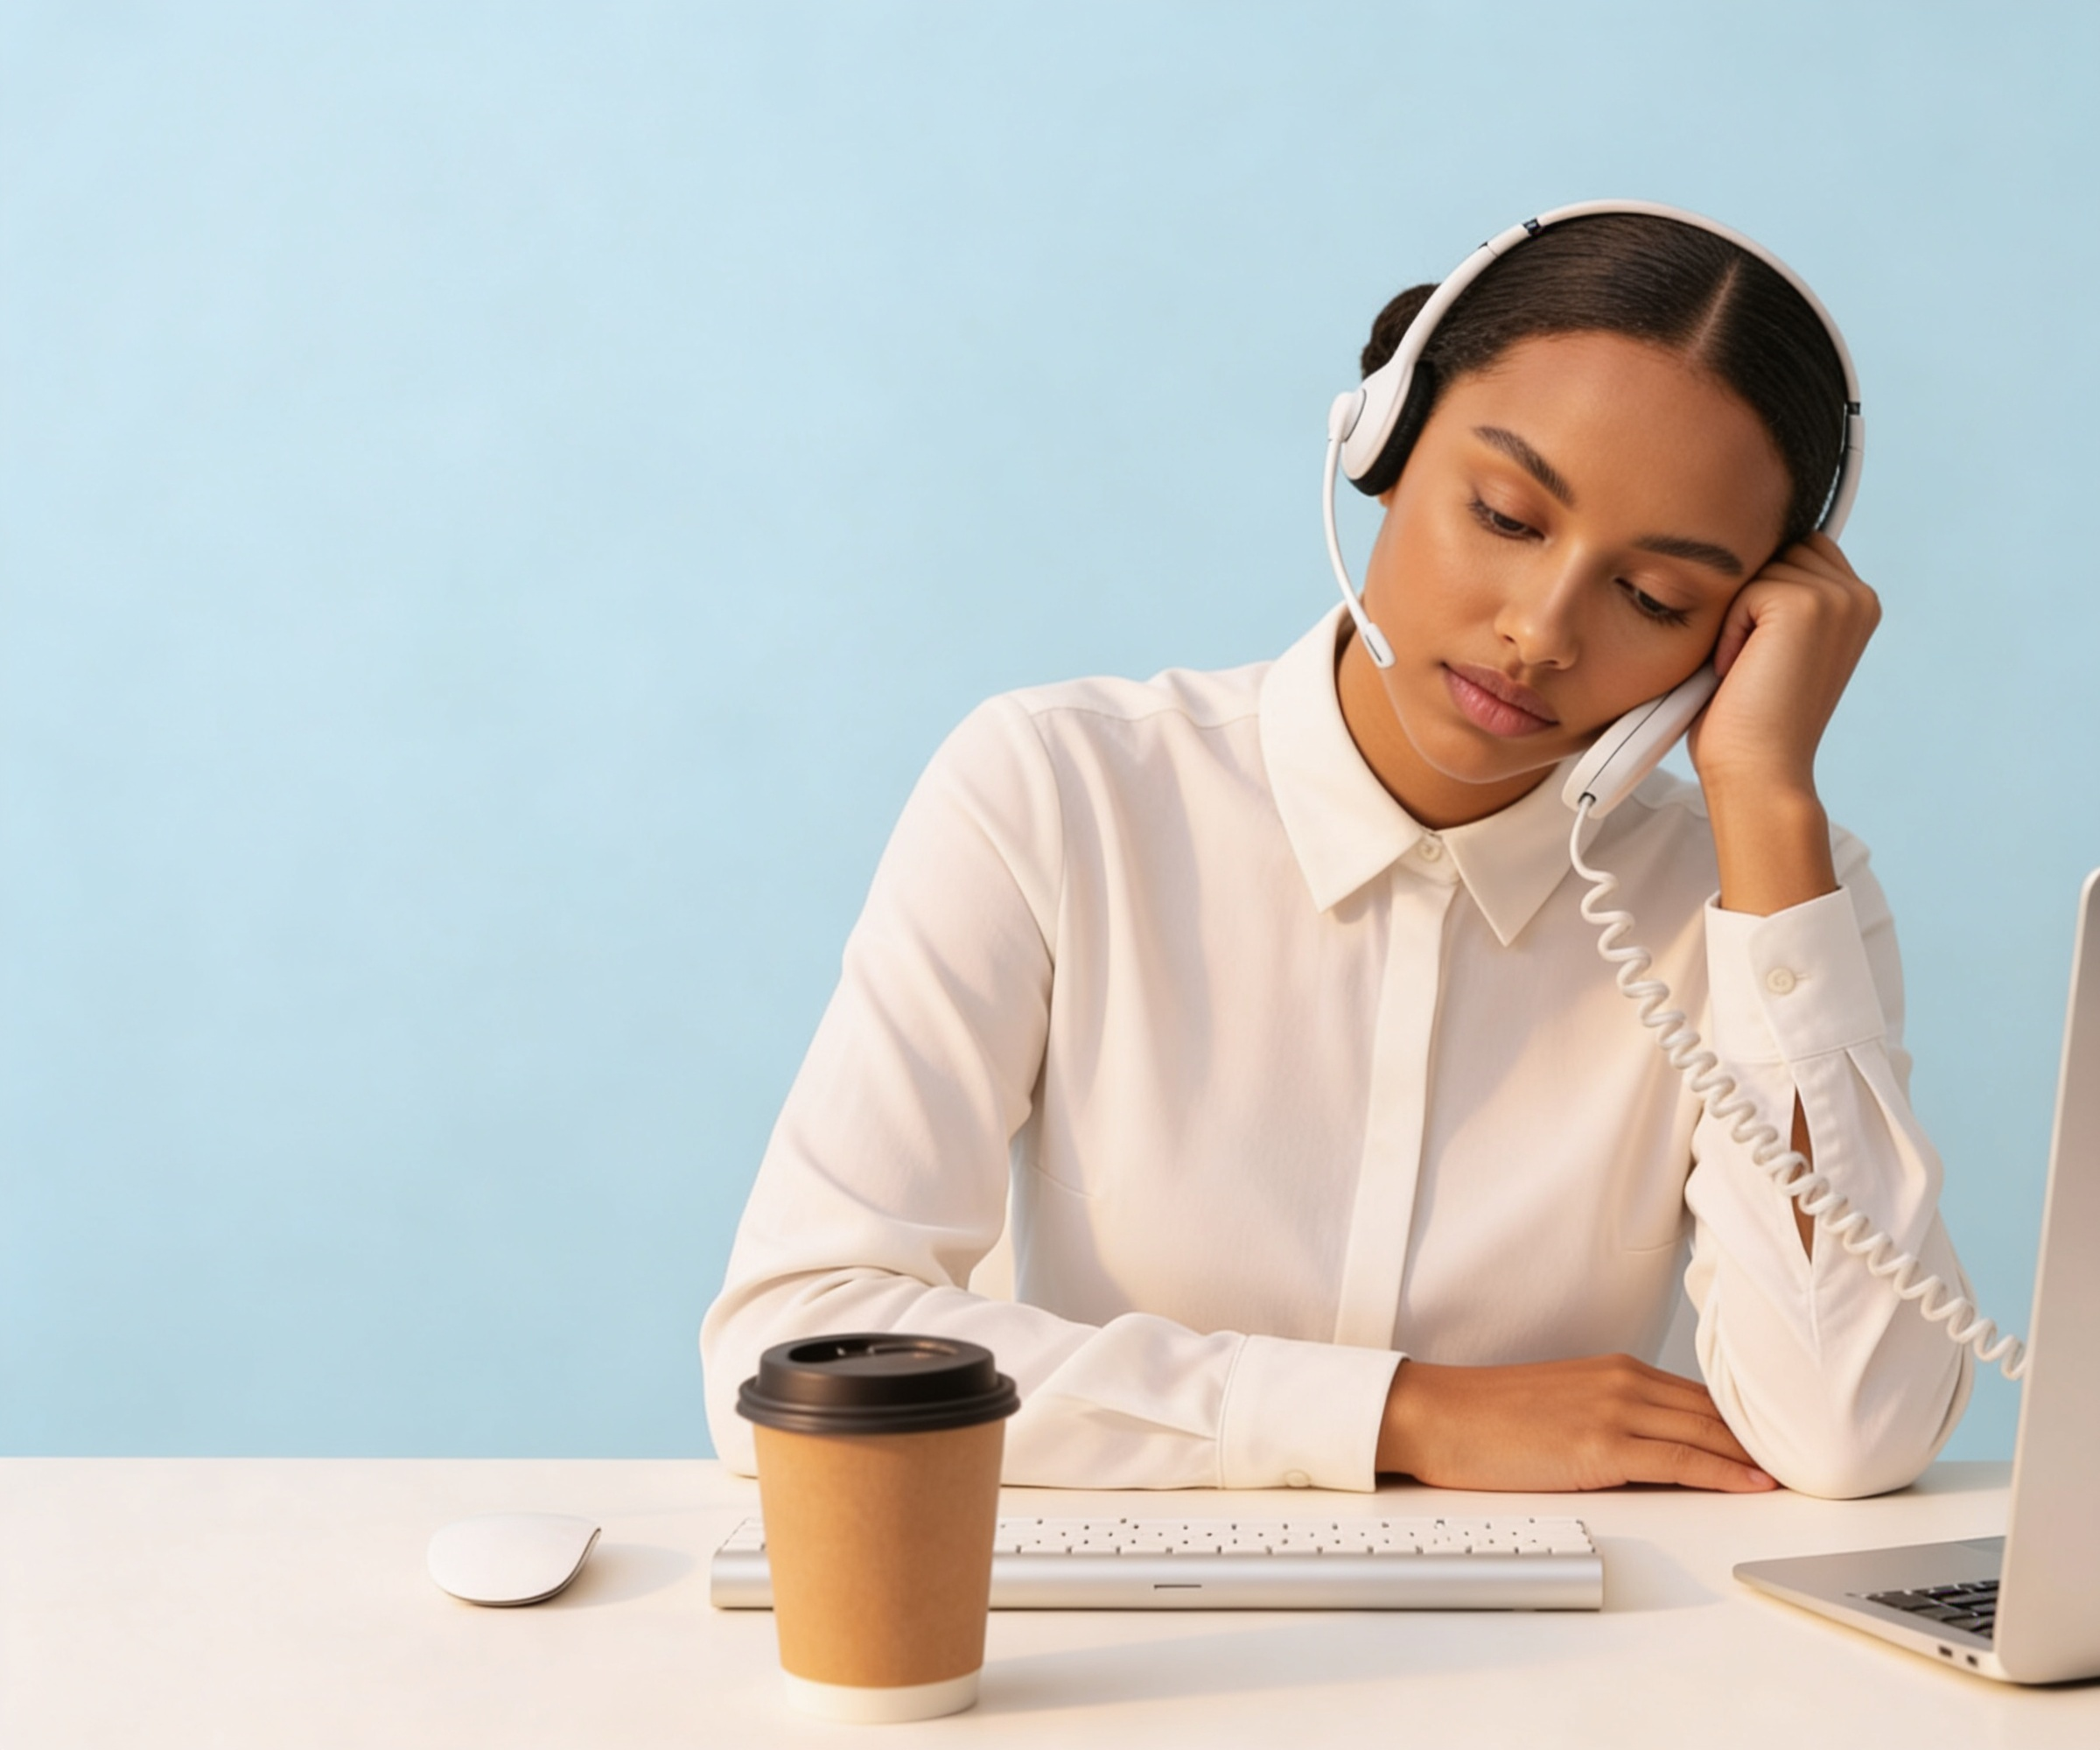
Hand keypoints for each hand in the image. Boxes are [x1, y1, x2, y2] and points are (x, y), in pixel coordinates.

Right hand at [1375, 1354, 1776, 1492]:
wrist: (1437, 1414)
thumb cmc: (1487, 1417)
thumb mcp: (1561, 1406)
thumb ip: (1612, 1418)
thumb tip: (1655, 1451)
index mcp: (1616, 1370)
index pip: (1702, 1397)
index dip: (1750, 1422)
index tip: (1787, 1441)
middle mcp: (1623, 1381)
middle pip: (1716, 1412)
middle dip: (1768, 1437)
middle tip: (1817, 1459)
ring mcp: (1614, 1410)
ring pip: (1708, 1432)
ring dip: (1758, 1456)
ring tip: (1803, 1475)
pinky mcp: (1600, 1443)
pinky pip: (1679, 1458)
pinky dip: (1724, 1471)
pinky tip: (1755, 1484)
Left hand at [1685, 533, 1879, 916]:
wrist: (1759, 772)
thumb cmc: (1748, 719)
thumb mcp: (1773, 646)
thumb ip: (1776, 598)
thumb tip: (1738, 550)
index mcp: (1856, 603)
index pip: (1797, 550)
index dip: (1762, 592)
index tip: (1760, 652)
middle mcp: (1857, 594)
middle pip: (1777, 549)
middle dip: (1749, 598)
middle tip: (1751, 662)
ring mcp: (1837, 597)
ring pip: (1759, 567)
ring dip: (1736, 615)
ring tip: (1745, 666)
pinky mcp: (1806, 604)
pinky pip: (1743, 589)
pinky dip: (1728, 630)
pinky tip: (1738, 670)